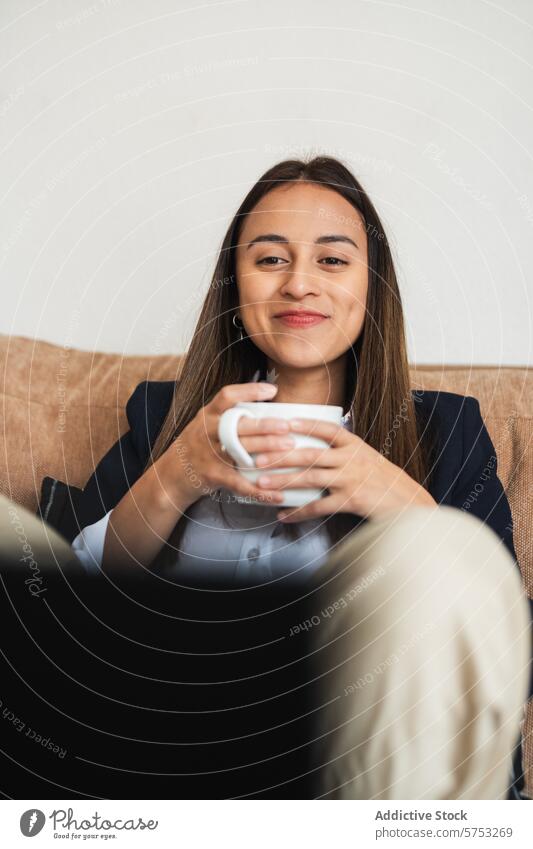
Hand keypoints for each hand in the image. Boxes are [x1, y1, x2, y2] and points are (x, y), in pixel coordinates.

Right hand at [158, 381, 297, 508]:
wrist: (170, 475)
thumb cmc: (197, 445)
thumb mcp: (206, 423)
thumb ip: (228, 414)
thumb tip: (264, 400)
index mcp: (209, 415)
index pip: (227, 396)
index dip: (249, 391)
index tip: (272, 390)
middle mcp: (208, 432)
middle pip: (238, 426)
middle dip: (265, 426)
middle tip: (287, 426)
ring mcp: (210, 454)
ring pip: (241, 451)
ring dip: (267, 450)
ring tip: (290, 448)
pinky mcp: (213, 476)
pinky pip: (239, 483)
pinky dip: (259, 490)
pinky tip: (277, 494)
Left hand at [252, 417, 436, 521]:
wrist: (407, 502)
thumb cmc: (383, 480)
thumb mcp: (366, 457)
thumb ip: (343, 451)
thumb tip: (313, 446)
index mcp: (354, 445)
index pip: (326, 429)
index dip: (305, 424)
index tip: (284, 421)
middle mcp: (351, 459)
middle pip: (310, 454)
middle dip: (281, 456)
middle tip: (258, 458)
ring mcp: (350, 479)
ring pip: (310, 478)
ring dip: (284, 482)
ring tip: (263, 485)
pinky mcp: (350, 500)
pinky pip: (319, 506)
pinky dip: (299, 512)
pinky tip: (283, 515)